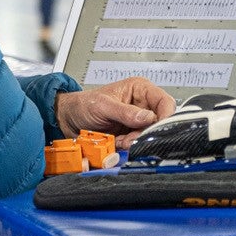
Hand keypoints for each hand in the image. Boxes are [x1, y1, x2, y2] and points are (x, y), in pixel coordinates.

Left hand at [55, 77, 175, 150]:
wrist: (69, 120)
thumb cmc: (84, 104)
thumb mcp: (103, 106)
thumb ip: (125, 112)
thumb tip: (148, 118)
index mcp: (140, 89)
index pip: (164, 102)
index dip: (166, 115)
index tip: (158, 128)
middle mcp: (142, 104)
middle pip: (159, 122)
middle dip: (145, 132)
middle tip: (131, 137)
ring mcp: (137, 121)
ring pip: (149, 135)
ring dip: (136, 141)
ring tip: (120, 139)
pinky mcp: (131, 134)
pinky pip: (138, 144)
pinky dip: (129, 146)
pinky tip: (117, 142)